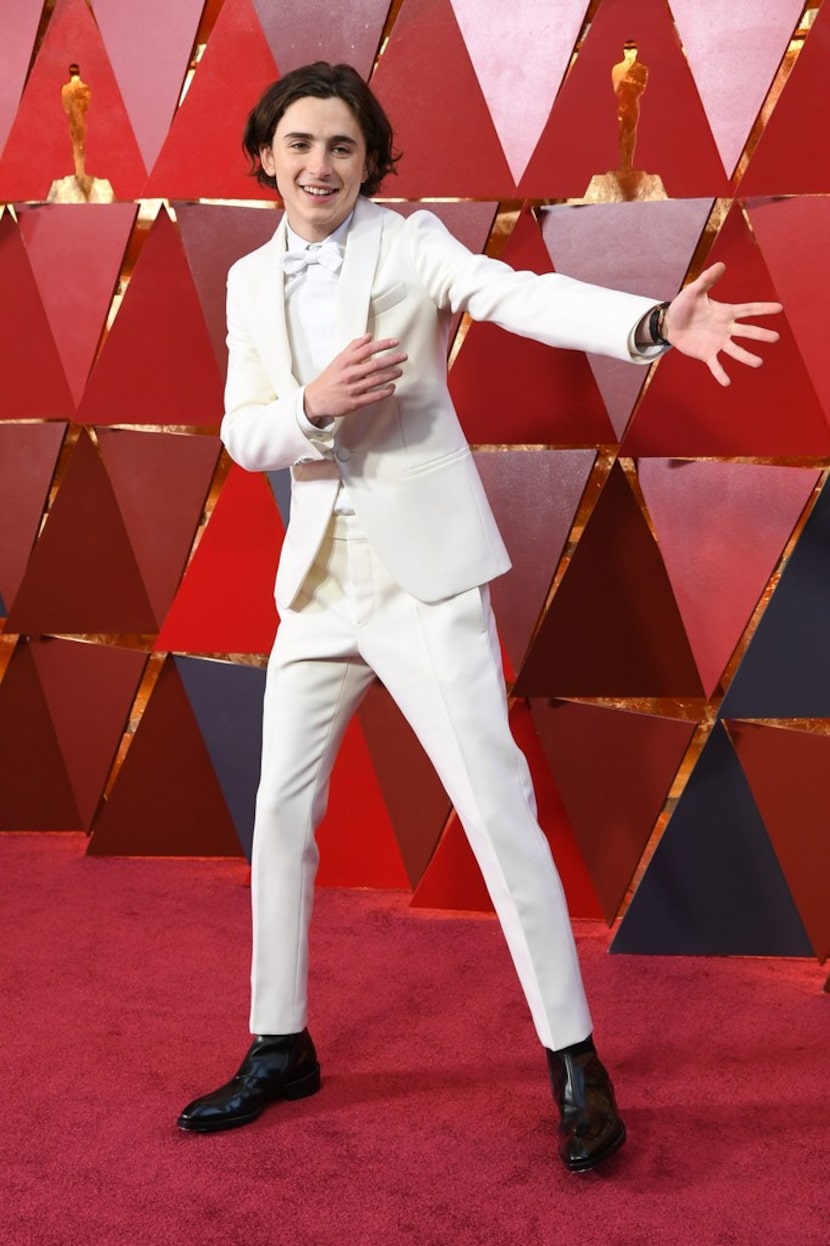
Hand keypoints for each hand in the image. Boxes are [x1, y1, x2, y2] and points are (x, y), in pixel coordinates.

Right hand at [304, 334, 407, 421]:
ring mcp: (352, 389)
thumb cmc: (330, 378)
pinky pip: (374, 397)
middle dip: (392, 359)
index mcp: (345, 362)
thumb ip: (353, 347)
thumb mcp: (339, 359)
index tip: (395, 342)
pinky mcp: (355, 403)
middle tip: (404, 356)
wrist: (316, 399)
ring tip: (400, 371)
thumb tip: (368, 336)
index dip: (383, 344)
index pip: (367, 349)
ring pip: (376, 381)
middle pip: (375, 365)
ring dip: (391, 375)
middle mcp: (349, 374)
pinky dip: (385, 392)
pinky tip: (392, 387)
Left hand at [662, 262, 782, 386]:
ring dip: (746, 357)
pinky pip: (716, 365)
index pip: (748, 310)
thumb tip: (721, 264)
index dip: (763, 309)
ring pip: (735, 351)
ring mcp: (718, 343)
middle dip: (760, 334)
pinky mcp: (707, 354)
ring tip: (758, 363)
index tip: (780, 309)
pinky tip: (727, 383)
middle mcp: (726, 329)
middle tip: (775, 338)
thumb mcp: (694, 290)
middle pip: (746, 332)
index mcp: (726, 312)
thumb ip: (707, 279)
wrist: (670, 323)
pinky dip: (721, 374)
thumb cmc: (684, 306)